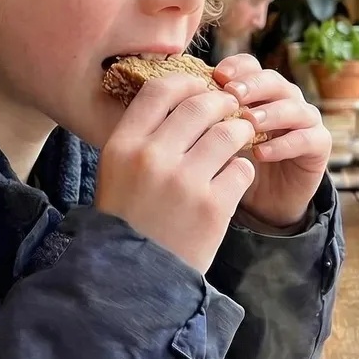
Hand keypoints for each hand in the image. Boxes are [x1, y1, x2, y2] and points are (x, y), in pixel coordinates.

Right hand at [96, 74, 255, 273]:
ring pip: (229, 132)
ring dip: (239, 133)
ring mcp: (185, 182)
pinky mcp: (213, 206)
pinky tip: (232, 180)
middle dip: (222, 104)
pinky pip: (242, 168)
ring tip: (239, 140)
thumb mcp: (116, 171)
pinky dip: (241, 171)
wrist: (135, 276)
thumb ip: (142, 135)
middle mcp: (153, 158)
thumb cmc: (128, 219)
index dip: (187, 82)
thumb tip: (180, 96)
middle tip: (230, 110)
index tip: (200, 88)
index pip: (161, 90)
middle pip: (201, 105)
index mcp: (123, 145)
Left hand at [214, 56, 330, 228]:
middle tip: (232, 93)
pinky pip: (308, 138)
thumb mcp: (215, 139)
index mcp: (259, 91)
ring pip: (294, 106)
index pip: (251, 66)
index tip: (217, 75)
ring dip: (270, 112)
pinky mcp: (319, 145)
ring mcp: (305, 120)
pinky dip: (284, 144)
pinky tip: (261, 153)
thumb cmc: (234, 163)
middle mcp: (284, 99)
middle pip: (273, 80)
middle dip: (252, 85)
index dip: (237, 67)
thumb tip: (178, 102)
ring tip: (250, 122)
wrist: (262, 201)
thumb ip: (205, 119)